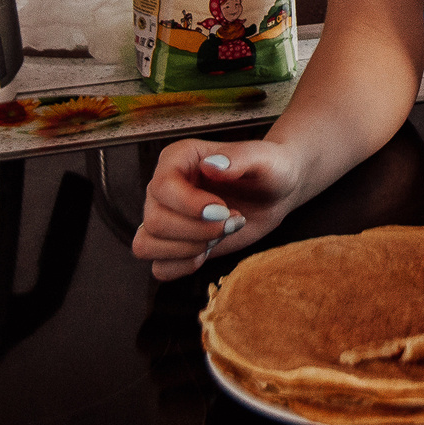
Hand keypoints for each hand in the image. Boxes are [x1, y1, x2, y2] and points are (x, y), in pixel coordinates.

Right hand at [132, 136, 305, 280]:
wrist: (276, 193)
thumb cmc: (269, 169)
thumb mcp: (264, 157)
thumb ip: (240, 156)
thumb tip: (211, 165)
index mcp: (177, 158)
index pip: (162, 187)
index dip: (189, 205)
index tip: (223, 209)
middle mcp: (163, 188)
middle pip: (155, 221)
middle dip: (197, 230)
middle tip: (232, 222)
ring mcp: (165, 217)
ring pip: (147, 245)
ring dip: (188, 249)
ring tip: (221, 234)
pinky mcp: (174, 244)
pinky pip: (159, 267)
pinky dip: (183, 266)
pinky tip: (209, 252)